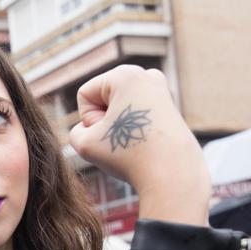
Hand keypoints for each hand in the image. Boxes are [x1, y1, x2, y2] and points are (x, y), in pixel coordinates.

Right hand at [67, 66, 210, 225]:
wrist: (173, 174)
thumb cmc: (128, 156)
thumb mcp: (84, 144)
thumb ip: (77, 132)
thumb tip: (99, 128)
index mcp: (125, 74)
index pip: (85, 96)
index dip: (88, 120)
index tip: (108, 133)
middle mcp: (146, 75)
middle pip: (103, 100)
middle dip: (104, 122)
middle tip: (123, 139)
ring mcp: (161, 90)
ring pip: (119, 110)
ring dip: (118, 128)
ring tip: (135, 142)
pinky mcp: (169, 107)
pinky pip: (136, 118)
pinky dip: (134, 132)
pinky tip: (146, 145)